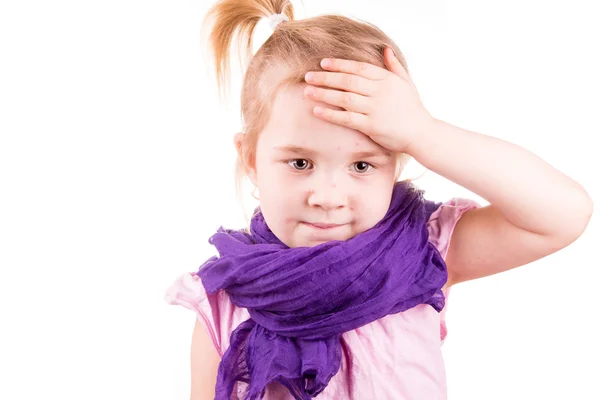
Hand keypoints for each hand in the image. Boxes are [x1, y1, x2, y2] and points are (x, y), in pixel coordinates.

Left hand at [303, 47, 434, 153]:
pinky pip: (346, 118)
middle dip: (326, 78)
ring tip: (308, 91)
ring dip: (324, 94)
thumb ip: (394, 66)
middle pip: (347, 81)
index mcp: (386, 79)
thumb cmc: (412, 108)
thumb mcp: (406, 82)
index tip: (323, 63)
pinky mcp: (371, 126)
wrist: (421, 133)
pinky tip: (317, 110)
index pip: (358, 67)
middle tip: (308, 76)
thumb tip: (385, 49)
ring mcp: (375, 109)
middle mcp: (379, 92)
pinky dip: (331, 114)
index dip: (339, 64)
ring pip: (344, 98)